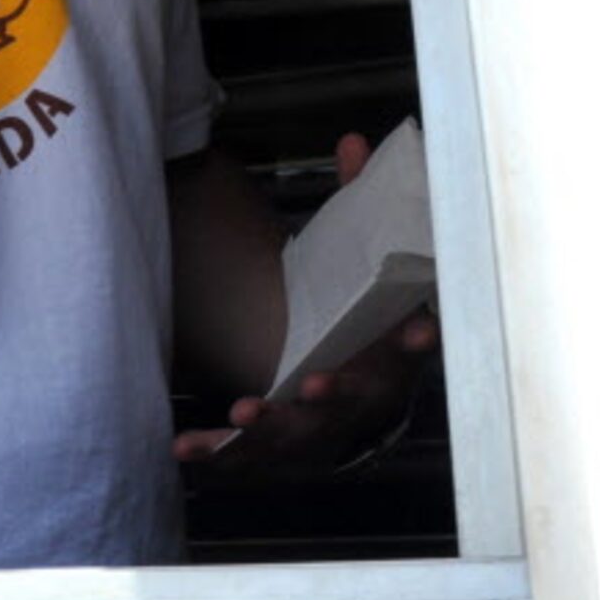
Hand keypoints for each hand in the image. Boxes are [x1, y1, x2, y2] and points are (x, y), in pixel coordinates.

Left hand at [170, 132, 440, 479]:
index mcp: (387, 351)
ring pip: (300, 436)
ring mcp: (317, 428)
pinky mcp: (274, 449)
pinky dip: (216, 454)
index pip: (411, 345)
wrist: (340, 385)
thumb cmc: (352, 316)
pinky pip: (245, 457)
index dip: (415, 339)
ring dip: (274, 426)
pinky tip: (182, 447)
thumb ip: (359, 202)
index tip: (417, 331)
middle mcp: (358, 396)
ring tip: (244, 410)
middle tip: (316, 382)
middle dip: (337, 393)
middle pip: (355, 399)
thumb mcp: (360, 259)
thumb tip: (353, 142)